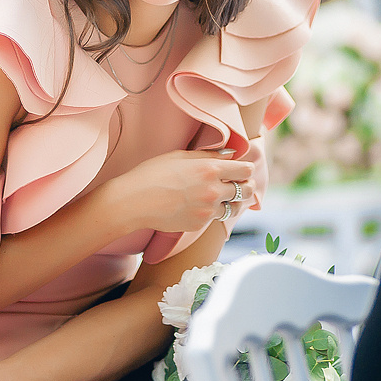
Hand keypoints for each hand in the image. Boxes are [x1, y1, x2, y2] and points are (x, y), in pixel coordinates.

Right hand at [105, 149, 253, 233]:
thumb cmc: (153, 173)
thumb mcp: (180, 156)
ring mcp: (207, 210)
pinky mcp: (199, 225)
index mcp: (210, 169)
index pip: (245, 169)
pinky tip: (199, 206)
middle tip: (238, 184)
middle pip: (246, 190)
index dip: (245, 168)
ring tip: (223, 198)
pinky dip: (211, 212)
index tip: (241, 169)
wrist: (134, 201)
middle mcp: (214, 191)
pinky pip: (214, 218)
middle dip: (245, 186)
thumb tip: (230, 155)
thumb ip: (208, 155)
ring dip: (232, 202)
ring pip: (233, 207)